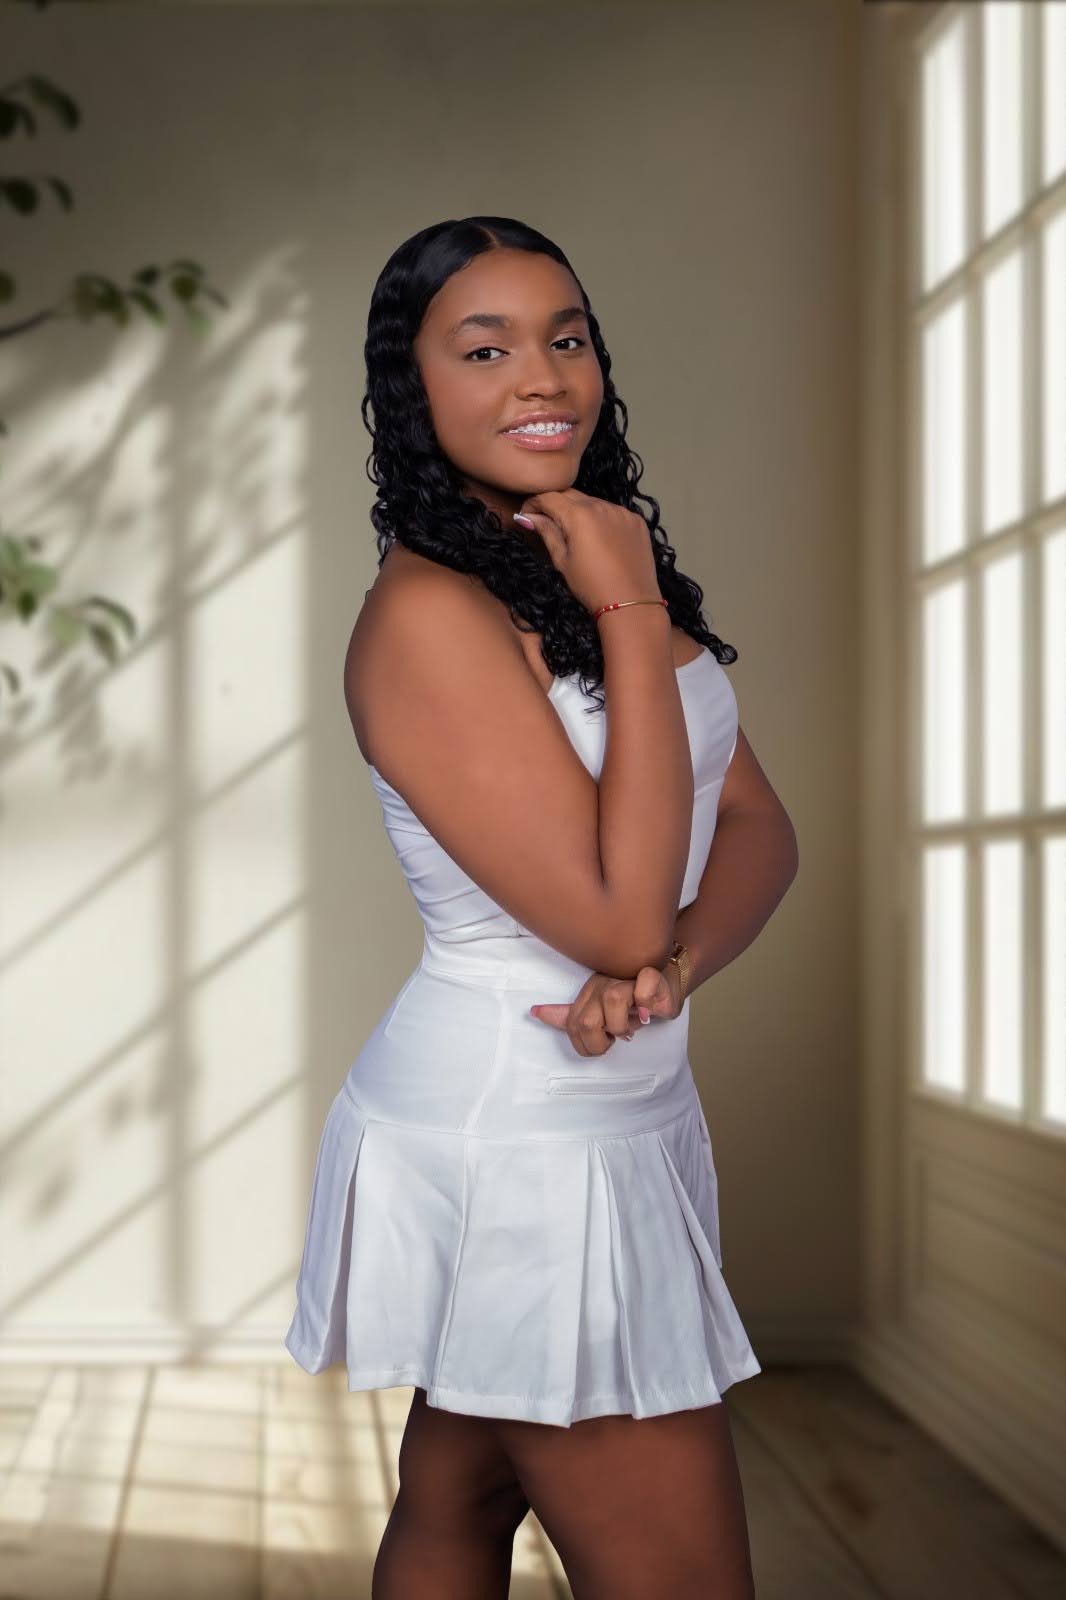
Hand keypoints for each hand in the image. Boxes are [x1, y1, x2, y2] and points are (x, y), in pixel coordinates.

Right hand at [514, 488, 658, 615]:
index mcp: (579, 515)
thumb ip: (546, 532)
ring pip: (593, 502)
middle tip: (547, 523)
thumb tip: (528, 517)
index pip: (549, 497)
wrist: (631, 602)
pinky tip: (600, 539)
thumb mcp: (562, 560)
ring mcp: (621, 512)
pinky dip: (601, 519)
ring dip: (579, 511)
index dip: (533, 504)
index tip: (527, 516)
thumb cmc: (591, 586)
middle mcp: (601, 505)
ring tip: (576, 535)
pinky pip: (613, 512)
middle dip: (555, 505)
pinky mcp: (636, 521)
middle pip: (570, 495)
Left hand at [529, 961, 683, 1056]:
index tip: (598, 1044)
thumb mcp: (599, 1011)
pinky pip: (644, 988)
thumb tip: (535, 1012)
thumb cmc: (634, 1000)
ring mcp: (627, 979)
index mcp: (589, 993)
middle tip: (613, 1040)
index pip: (572, 1023)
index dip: (584, 1044)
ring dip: (624, 1025)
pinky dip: (646, 1004)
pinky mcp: (652, 977)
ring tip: (632, 1027)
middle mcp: (604, 984)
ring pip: (613, 1000)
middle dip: (600, 1042)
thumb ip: (569, 1015)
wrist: (667, 981)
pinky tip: (648, 1013)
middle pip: (586, 1019)